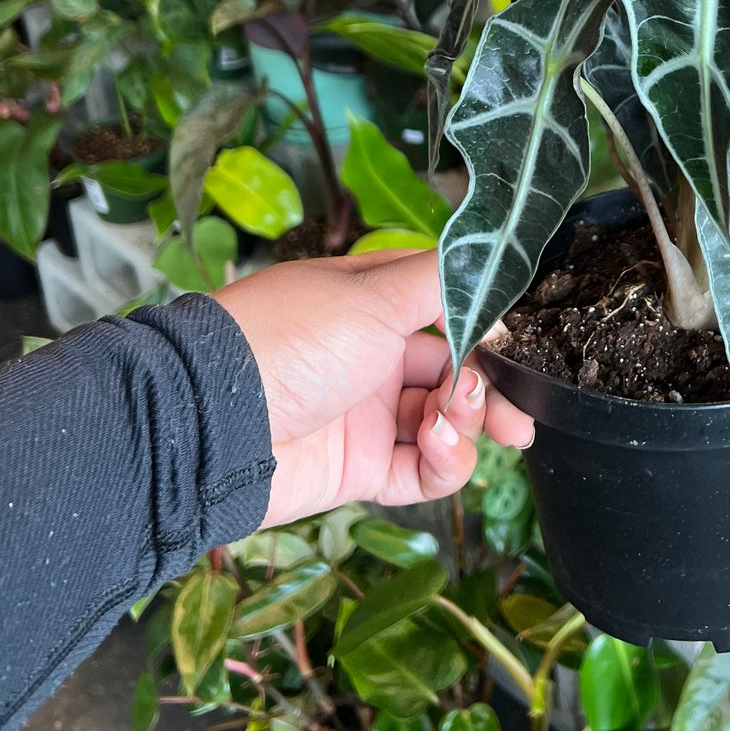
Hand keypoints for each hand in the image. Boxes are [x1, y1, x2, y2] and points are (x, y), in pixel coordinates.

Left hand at [212, 249, 533, 528]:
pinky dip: (445, 461)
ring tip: (452, 423)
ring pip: (446, 424)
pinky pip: (425, 471)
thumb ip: (440, 281)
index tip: (509, 344)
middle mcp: (372, 358)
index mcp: (371, 305)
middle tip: (514, 414)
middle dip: (488, 392)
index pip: (446, 313)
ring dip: (467, 425)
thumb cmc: (291, 340)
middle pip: (454, 374)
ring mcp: (368, 416)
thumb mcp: (373, 293)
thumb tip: (488, 258)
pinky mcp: (362, 469)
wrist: (215, 424)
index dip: (482, 330)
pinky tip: (437, 445)